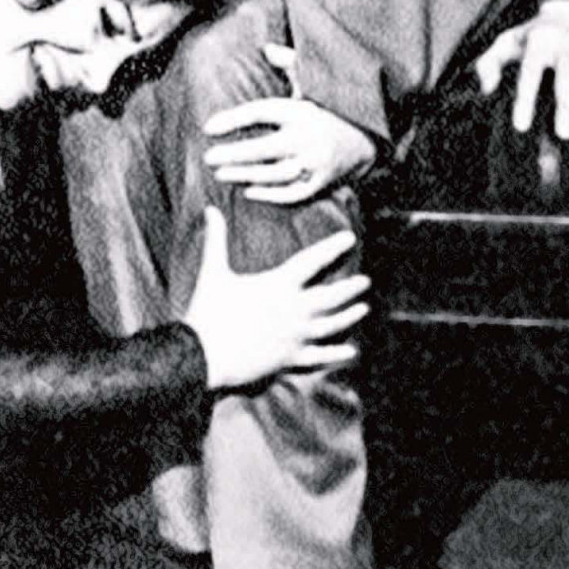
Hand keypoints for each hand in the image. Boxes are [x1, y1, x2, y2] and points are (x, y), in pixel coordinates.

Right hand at [184, 206, 369, 390]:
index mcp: (279, 285)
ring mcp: (295, 337)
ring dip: (349, 316)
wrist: (203, 356)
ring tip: (363, 309)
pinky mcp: (290, 359)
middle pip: (331, 296)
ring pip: (331, 325)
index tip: (349, 238)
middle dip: (350, 287)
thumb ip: (216, 239)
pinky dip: (336, 353)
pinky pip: (319, 356)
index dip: (332, 247)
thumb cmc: (208, 312)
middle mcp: (294, 310)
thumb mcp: (212, 271)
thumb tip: (211, 209)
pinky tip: (350, 351)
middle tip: (365, 281)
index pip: (313, 261)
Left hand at [203, 44, 376, 202]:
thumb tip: (266, 48)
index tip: (208, 128)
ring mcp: (315, 162)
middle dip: (233, 154)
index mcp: (301, 110)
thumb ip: (291, 63)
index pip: (260, 112)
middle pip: (264, 148)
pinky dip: (270, 194)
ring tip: (220, 174)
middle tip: (208, 158)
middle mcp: (307, 137)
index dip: (232, 119)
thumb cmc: (332, 107)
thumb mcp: (315, 81)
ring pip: (274, 173)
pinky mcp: (321, 182)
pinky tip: (249, 191)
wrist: (369, 137)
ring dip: (245, 174)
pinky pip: (292, 193)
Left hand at [475, 4, 568, 137]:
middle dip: (565, 107)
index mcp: (538, 43)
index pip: (529, 74)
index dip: (524, 100)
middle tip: (563, 134)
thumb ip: (489, 64)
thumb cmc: (537, 35)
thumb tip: (486, 90)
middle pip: (565, 80)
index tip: (521, 127)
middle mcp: (566, 44)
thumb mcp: (509, 42)